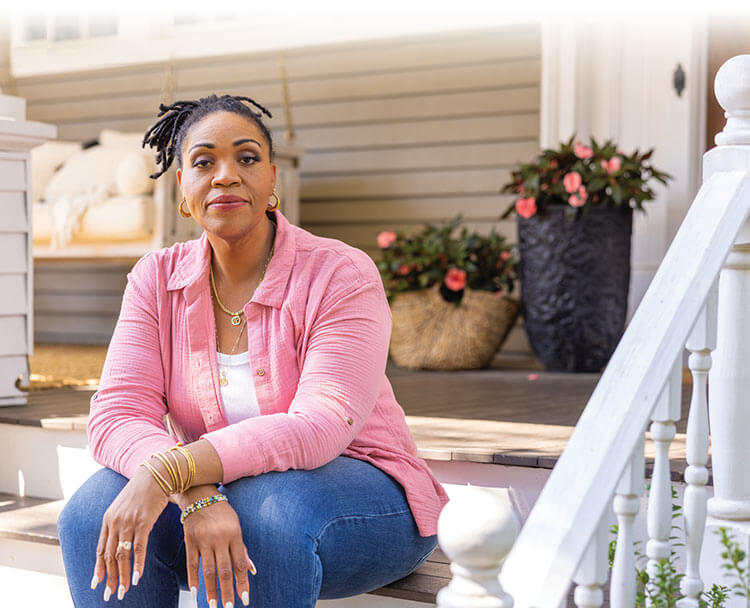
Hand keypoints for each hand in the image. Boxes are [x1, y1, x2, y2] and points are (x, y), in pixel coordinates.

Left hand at [92, 466, 168, 600]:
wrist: (156, 474)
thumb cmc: (143, 490)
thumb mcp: (124, 506)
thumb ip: (119, 522)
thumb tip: (118, 539)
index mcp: (108, 519)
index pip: (100, 550)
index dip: (99, 568)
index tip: (97, 583)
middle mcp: (115, 522)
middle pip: (109, 556)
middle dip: (109, 577)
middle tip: (109, 594)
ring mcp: (129, 522)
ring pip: (122, 555)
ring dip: (122, 575)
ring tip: (123, 590)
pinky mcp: (144, 522)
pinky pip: (139, 548)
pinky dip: (137, 564)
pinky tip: (137, 577)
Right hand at [180, 486, 255, 606]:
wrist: (200, 495)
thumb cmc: (222, 513)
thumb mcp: (236, 526)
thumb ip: (242, 549)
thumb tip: (252, 570)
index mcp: (235, 534)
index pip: (240, 564)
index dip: (243, 583)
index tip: (245, 600)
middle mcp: (220, 538)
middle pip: (225, 570)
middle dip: (228, 591)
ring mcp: (204, 539)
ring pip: (208, 570)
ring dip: (211, 590)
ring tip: (213, 605)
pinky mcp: (189, 540)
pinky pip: (191, 563)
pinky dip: (193, 578)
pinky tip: (195, 592)